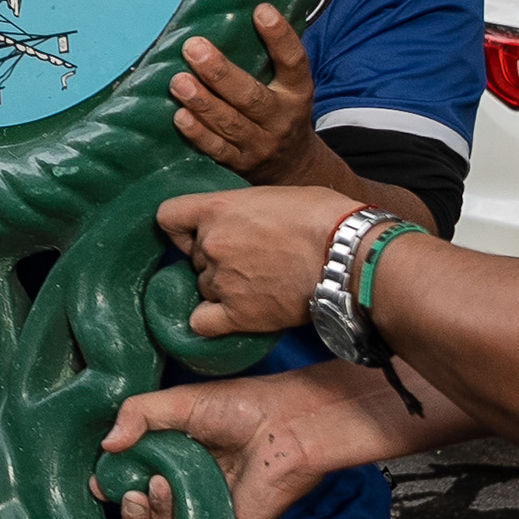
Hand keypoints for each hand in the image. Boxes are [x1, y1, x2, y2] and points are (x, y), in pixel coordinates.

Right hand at [100, 361, 397, 518]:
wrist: (287, 424)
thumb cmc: (242, 406)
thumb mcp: (179, 400)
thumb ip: (137, 413)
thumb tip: (107, 445)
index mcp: (175, 463)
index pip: (134, 485)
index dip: (114, 487)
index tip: (102, 480)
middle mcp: (188, 493)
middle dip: (129, 510)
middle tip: (133, 491)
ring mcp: (206, 517)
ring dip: (148, 518)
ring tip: (160, 487)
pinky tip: (171, 513)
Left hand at [158, 183, 367, 335]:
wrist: (350, 256)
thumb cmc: (326, 219)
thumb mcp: (276, 196)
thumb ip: (245, 211)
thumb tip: (243, 222)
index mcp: (218, 209)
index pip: (168, 217)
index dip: (181, 229)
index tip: (195, 236)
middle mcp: (212, 244)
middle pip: (195, 258)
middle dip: (217, 260)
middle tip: (252, 261)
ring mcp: (222, 281)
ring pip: (204, 288)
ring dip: (223, 288)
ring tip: (261, 285)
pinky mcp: (237, 314)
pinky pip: (202, 323)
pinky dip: (211, 322)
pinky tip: (232, 316)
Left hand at [170, 5, 318, 184]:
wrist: (294, 167)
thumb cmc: (282, 111)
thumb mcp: (290, 86)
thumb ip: (271, 57)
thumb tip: (243, 8)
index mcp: (297, 92)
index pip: (294, 61)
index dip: (280, 36)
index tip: (260, 10)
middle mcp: (281, 118)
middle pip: (252, 97)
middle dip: (220, 73)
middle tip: (194, 48)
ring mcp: (260, 144)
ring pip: (230, 123)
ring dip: (202, 102)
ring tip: (178, 81)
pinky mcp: (239, 164)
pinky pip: (217, 150)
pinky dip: (198, 134)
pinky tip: (180, 116)